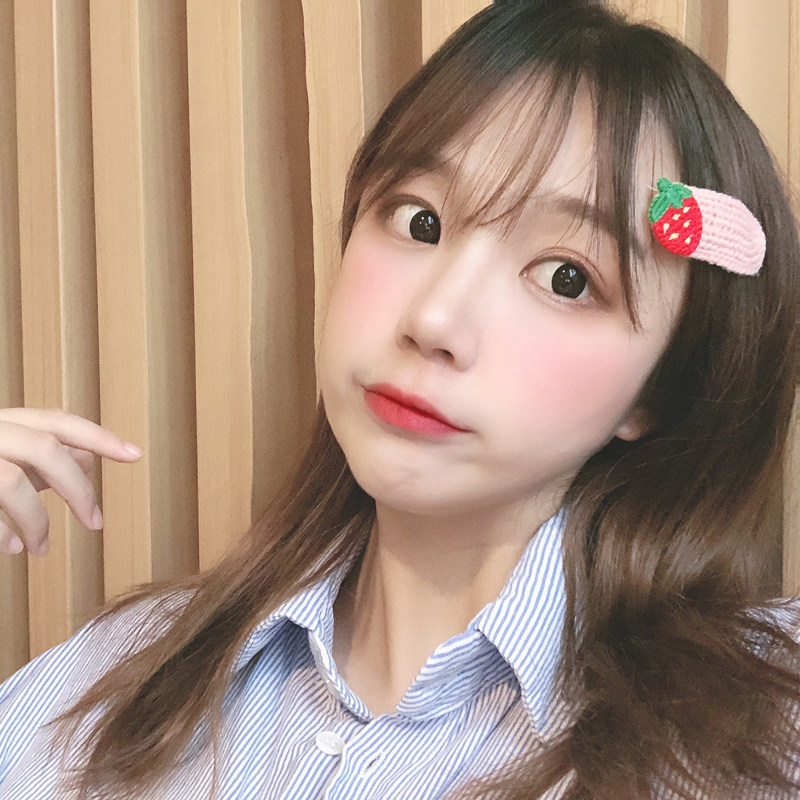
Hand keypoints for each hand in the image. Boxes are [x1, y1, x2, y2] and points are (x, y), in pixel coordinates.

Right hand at [0, 408, 142, 557]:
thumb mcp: (4, 457)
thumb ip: (40, 460)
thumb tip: (87, 458)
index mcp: (4, 421)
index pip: (58, 421)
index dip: (98, 437)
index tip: (135, 454)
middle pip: (46, 449)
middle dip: (77, 489)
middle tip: (95, 522)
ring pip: (13, 482)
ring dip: (36, 522)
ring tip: (40, 547)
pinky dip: (3, 531)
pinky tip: (12, 547)